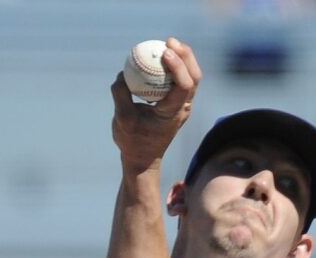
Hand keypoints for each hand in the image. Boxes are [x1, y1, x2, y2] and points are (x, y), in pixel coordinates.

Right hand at [111, 37, 202, 174]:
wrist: (142, 159)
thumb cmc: (132, 142)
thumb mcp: (121, 120)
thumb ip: (121, 96)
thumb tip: (122, 74)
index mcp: (173, 114)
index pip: (184, 86)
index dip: (178, 66)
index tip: (164, 51)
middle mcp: (182, 109)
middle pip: (194, 77)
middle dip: (185, 56)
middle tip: (169, 41)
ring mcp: (182, 106)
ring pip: (192, 77)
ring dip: (183, 58)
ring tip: (168, 43)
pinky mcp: (177, 103)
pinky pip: (181, 80)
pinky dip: (175, 66)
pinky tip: (162, 54)